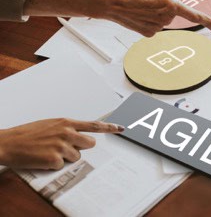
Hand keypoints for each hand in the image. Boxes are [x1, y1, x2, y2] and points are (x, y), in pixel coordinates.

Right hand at [0, 118, 123, 169]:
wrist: (7, 142)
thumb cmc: (27, 134)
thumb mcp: (50, 125)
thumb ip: (67, 129)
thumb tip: (80, 137)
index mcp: (66, 122)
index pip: (93, 125)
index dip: (109, 128)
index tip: (121, 128)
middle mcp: (67, 132)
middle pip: (90, 143)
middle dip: (81, 148)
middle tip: (64, 147)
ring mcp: (62, 146)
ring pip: (77, 157)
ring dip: (66, 157)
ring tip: (49, 152)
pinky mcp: (55, 159)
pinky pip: (63, 166)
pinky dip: (54, 165)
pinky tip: (43, 159)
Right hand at [99, 0, 210, 36]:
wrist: (110, 2)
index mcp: (171, 4)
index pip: (194, 15)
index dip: (208, 22)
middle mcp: (166, 18)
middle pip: (174, 12)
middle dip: (166, 4)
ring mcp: (157, 27)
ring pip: (164, 18)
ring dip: (156, 11)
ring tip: (140, 3)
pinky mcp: (148, 33)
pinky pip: (155, 24)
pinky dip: (149, 18)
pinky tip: (138, 12)